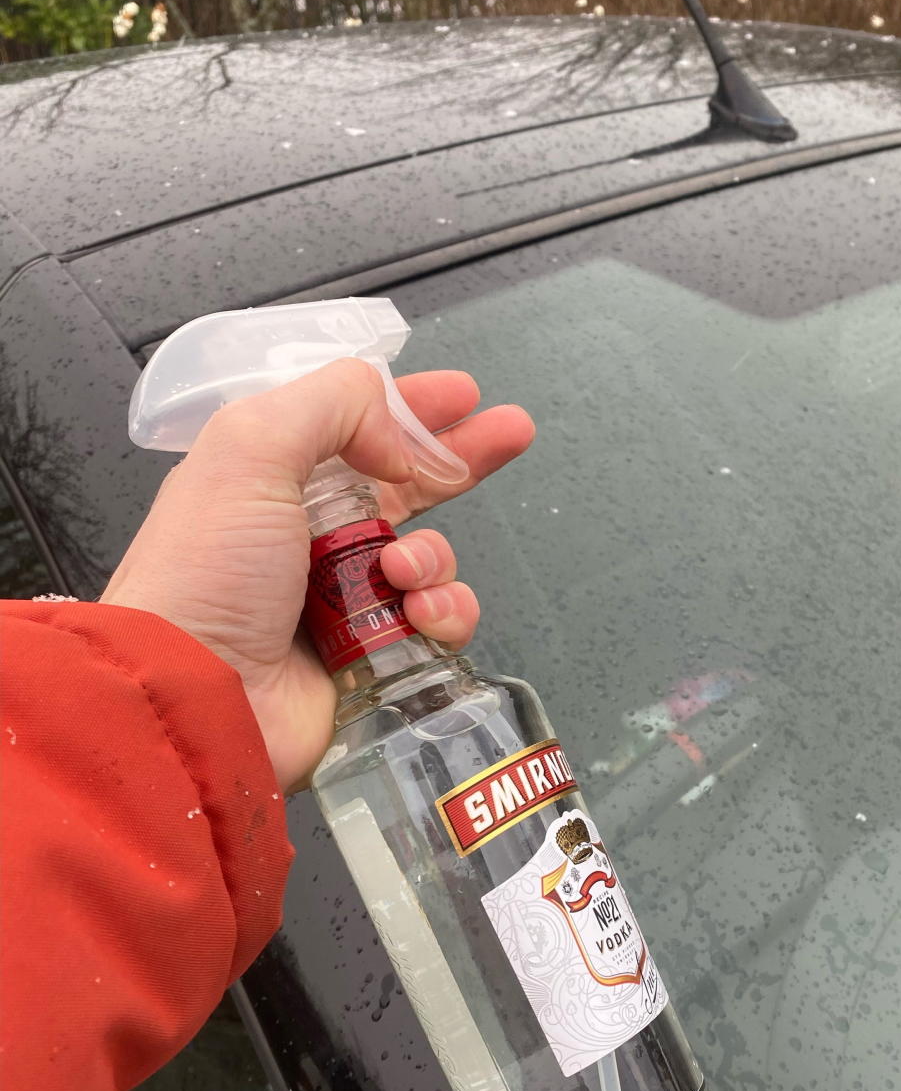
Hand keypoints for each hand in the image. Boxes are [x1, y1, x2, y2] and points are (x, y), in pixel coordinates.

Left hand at [102, 358, 534, 790]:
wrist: (197, 696)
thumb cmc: (203, 575)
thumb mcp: (249, 450)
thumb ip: (331, 406)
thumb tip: (400, 435)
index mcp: (274, 481)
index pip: (354, 428)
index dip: (411, 408)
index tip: (464, 394)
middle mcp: (311, 536)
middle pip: (408, 485)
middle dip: (462, 459)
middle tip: (512, 432)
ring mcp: (347, 599)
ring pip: (431, 557)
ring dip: (434, 556)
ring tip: (402, 571)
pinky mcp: (376, 655)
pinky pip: (440, 622)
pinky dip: (443, 613)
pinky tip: (418, 615)